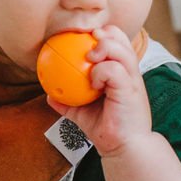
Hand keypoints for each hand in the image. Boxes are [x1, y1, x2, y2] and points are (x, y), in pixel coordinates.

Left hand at [45, 26, 151, 156]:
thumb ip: (67, 101)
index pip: (116, 40)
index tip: (84, 39)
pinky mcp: (131, 89)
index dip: (102, 33)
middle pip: (120, 38)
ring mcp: (132, 79)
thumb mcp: (81, 112)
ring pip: (120, 50)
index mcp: (121, 71)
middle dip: (103, 34)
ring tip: (90, 58)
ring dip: (102, 48)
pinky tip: (93, 82)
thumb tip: (48, 94)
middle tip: (87, 46)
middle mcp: (129, 71)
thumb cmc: (106, 128)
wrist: (123, 148)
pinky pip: (114, 69)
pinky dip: (100, 71)